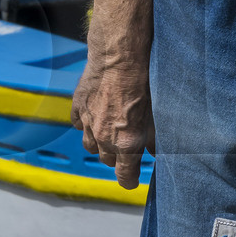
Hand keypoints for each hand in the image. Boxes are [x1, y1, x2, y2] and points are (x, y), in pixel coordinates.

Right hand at [72, 45, 154, 187]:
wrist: (119, 56)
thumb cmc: (144, 83)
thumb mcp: (157, 114)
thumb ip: (155, 138)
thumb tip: (154, 151)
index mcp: (126, 144)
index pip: (125, 177)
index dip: (130, 180)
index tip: (133, 179)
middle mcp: (104, 138)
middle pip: (107, 161)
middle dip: (118, 159)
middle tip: (128, 148)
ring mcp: (88, 123)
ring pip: (90, 146)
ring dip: (100, 144)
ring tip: (111, 133)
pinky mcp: (78, 107)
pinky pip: (79, 125)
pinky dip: (87, 124)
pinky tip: (97, 114)